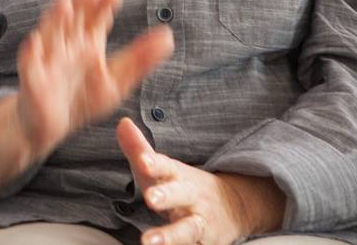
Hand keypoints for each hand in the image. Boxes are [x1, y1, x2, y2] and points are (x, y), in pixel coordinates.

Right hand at [14, 0, 173, 159]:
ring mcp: (48, 58)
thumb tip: (168, 35)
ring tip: (64, 3)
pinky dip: (31, 52)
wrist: (49, 127)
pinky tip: (35, 42)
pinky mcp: (33, 78)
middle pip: (74, 16)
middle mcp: (68, 45)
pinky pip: (30, 64)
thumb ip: (141, 58)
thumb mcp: (117, 80)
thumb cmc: (83, 100)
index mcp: (88, 43)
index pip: (97, 16)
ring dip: (56, 17)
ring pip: (51, 32)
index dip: (105, 0)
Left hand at [117, 117, 285, 244]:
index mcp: (179, 176)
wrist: (234, 208)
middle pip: (180, 196)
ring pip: (187, 230)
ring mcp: (200, 223)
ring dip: (169, 237)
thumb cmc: (185, 186)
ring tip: (148, 241)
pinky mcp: (205, 244)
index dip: (155, 164)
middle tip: (150, 198)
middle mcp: (192, 198)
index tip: (143, 161)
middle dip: (166, 197)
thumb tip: (122, 124)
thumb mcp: (165, 168)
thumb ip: (140, 149)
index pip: (167, 166)